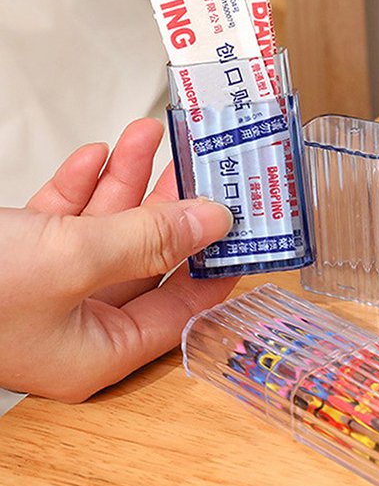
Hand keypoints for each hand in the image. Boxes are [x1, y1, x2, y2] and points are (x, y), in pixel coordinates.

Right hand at [0, 118, 236, 401]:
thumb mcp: (73, 259)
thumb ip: (148, 239)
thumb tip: (216, 221)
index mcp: (97, 350)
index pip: (182, 310)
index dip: (218, 265)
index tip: (248, 226)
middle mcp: (75, 322)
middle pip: (148, 259)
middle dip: (172, 205)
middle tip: (204, 165)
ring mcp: (45, 288)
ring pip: (106, 231)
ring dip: (127, 181)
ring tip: (153, 135)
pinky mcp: (16, 256)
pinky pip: (64, 219)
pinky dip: (81, 186)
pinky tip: (99, 154)